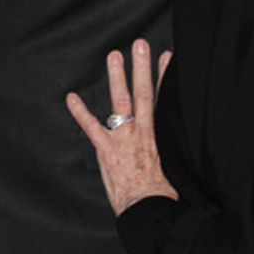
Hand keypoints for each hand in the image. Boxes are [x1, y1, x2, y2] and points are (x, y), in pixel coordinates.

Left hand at [67, 39, 177, 214]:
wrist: (148, 208)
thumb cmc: (162, 193)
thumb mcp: (175, 166)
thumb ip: (172, 149)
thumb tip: (183, 143)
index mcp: (158, 135)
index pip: (163, 99)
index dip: (164, 77)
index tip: (167, 57)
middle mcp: (141, 132)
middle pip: (144, 93)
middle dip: (142, 67)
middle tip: (140, 44)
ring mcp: (123, 139)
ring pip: (121, 102)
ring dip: (117, 77)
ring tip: (115, 55)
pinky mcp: (107, 151)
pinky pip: (92, 127)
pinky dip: (80, 112)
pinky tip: (71, 97)